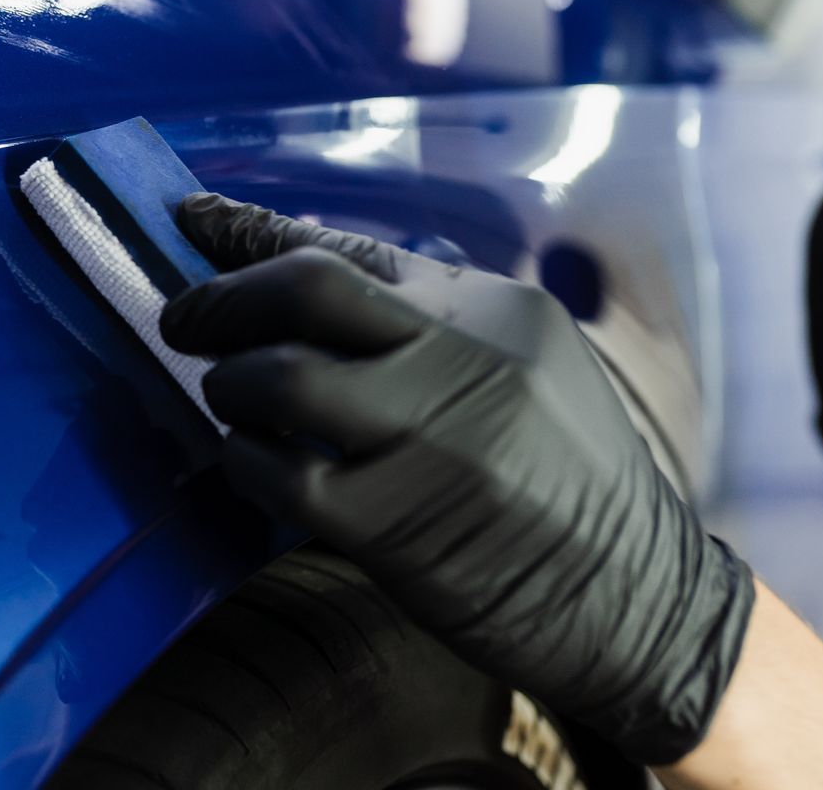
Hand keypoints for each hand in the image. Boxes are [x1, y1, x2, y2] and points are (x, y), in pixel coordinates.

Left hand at [159, 194, 753, 766]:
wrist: (639, 602)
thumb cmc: (562, 478)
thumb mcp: (523, 365)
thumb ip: (425, 318)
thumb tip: (295, 267)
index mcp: (493, 309)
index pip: (348, 248)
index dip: (252, 234)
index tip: (192, 219)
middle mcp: (465, 358)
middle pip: (306, 288)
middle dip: (223, 298)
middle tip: (183, 319)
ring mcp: (432, 442)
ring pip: (280, 378)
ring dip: (230, 385)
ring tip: (233, 400)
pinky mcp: (397, 526)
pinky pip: (278, 473)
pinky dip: (246, 460)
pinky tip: (254, 461)